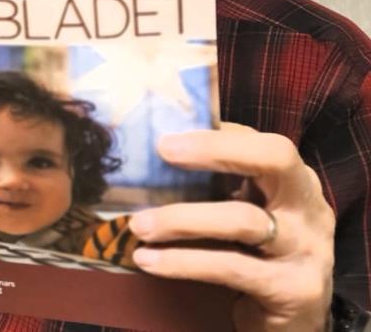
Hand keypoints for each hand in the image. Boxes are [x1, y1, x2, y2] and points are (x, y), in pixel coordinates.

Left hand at [131, 124, 334, 331]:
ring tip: (139, 225)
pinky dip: (183, 262)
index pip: (261, 141)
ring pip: (242, 219)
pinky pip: (230, 267)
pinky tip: (148, 261)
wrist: (296, 318)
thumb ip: (216, 184)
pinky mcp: (294, 289)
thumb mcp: (245, 211)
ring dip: (181, 219)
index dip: (215, 134)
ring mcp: (307, 247)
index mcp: (297, 180)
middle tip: (162, 150)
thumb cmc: (259, 254)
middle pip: (273, 159)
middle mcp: (309, 206)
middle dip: (216, 149)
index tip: (166, 135)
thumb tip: (150, 155)